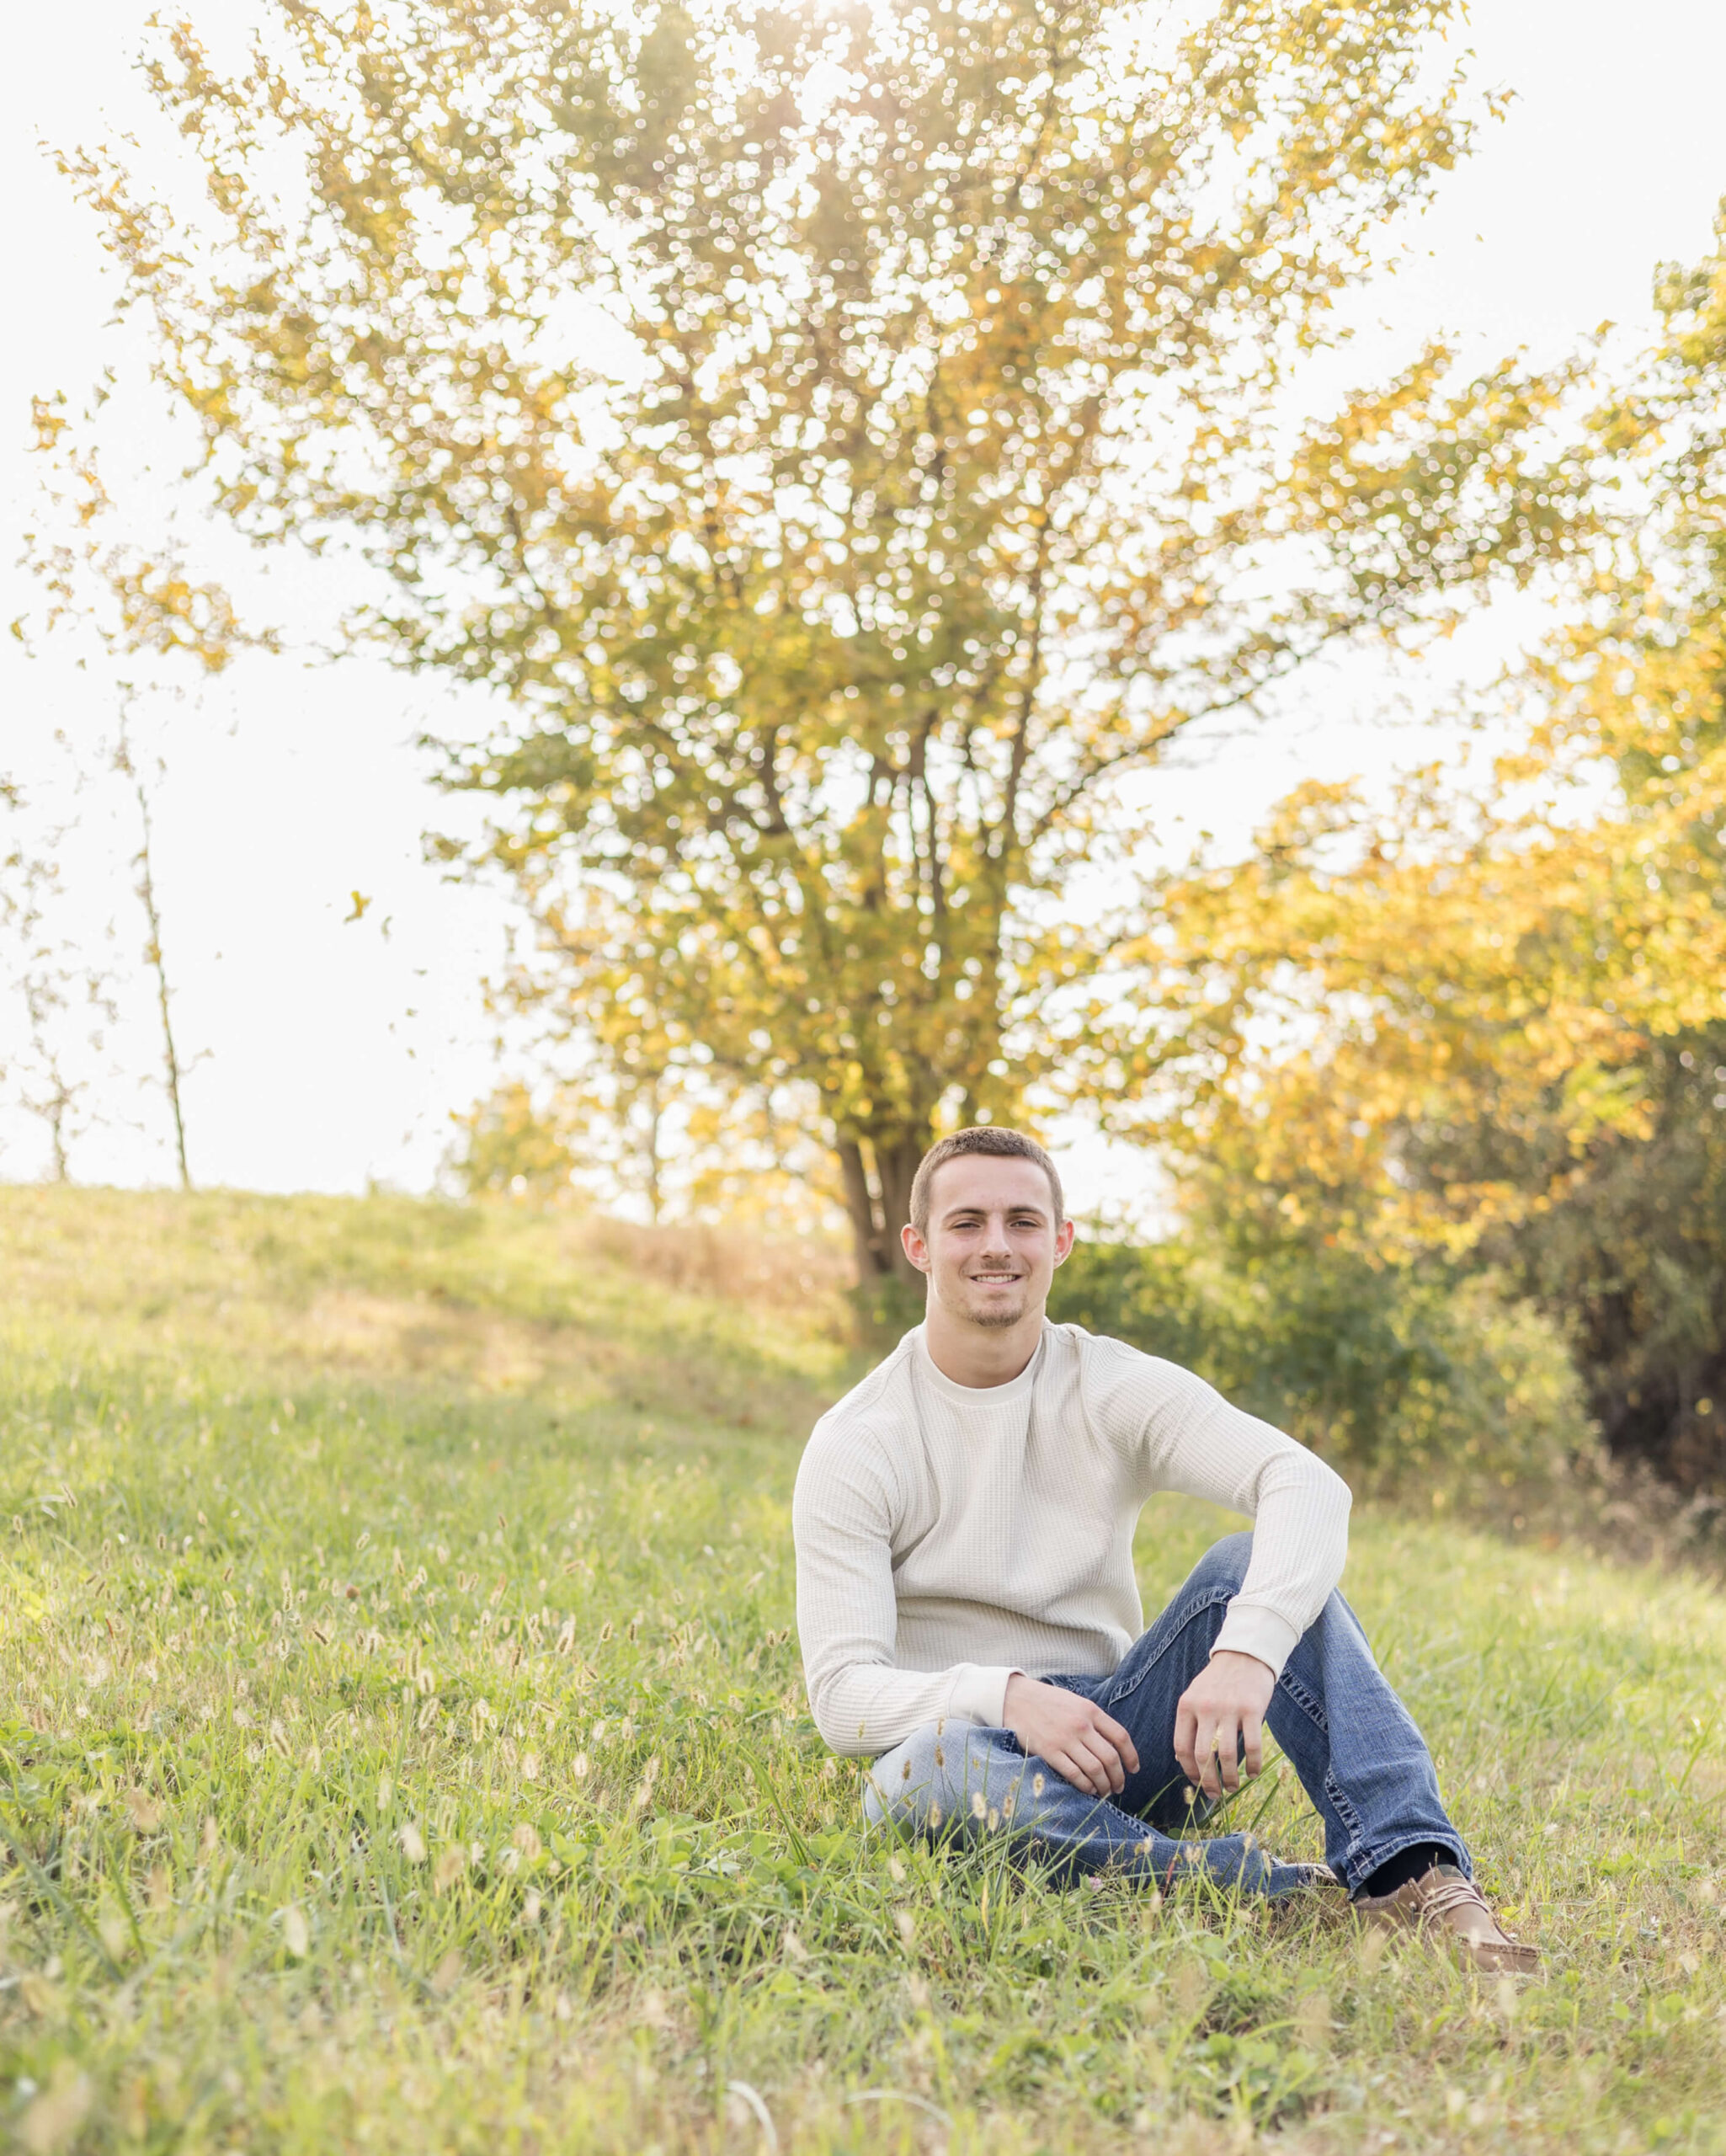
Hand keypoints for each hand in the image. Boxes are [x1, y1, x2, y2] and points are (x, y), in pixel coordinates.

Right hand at [1002, 1674, 1139, 1797]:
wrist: (1016, 1698)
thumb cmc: (1048, 1702)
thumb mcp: (1076, 1702)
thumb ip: (1094, 1720)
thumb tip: (1113, 1744)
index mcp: (1091, 1710)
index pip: (1121, 1737)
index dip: (1131, 1756)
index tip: (1134, 1769)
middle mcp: (1081, 1725)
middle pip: (1110, 1758)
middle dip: (1118, 1777)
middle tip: (1119, 1787)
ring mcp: (1065, 1739)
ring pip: (1095, 1769)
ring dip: (1103, 1785)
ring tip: (1104, 1792)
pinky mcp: (1049, 1751)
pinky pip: (1074, 1774)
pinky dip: (1085, 1786)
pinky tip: (1088, 1789)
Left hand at [1174, 1649, 1275, 1800]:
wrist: (1244, 1654)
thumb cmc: (1218, 1681)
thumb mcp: (1195, 1695)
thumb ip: (1190, 1722)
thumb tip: (1184, 1759)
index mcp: (1186, 1705)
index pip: (1181, 1747)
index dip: (1188, 1770)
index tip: (1196, 1783)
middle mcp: (1205, 1708)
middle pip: (1202, 1756)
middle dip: (1208, 1782)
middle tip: (1214, 1795)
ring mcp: (1229, 1708)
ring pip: (1226, 1755)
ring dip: (1229, 1778)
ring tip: (1233, 1787)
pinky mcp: (1252, 1709)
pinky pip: (1252, 1746)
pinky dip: (1252, 1765)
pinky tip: (1253, 1773)